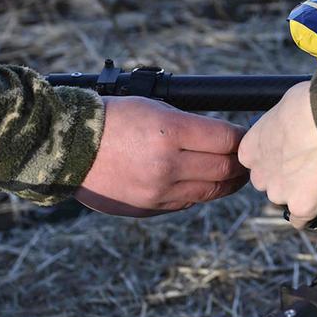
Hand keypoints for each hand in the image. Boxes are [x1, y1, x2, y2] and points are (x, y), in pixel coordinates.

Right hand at [76, 97, 248, 216]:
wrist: (69, 147)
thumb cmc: (112, 118)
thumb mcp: (154, 108)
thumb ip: (189, 125)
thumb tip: (220, 138)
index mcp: (170, 132)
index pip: (225, 139)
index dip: (242, 138)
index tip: (247, 136)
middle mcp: (168, 164)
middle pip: (224, 168)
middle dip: (240, 163)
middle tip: (247, 158)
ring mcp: (158, 190)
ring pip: (209, 191)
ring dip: (226, 182)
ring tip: (232, 174)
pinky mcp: (148, 208)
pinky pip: (186, 202)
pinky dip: (200, 193)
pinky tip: (202, 183)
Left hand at [240, 81, 316, 226]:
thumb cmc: (307, 106)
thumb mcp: (281, 110)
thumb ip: (278, 127)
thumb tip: (288, 124)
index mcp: (249, 151)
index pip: (258, 164)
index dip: (276, 158)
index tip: (289, 153)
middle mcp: (260, 175)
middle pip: (271, 184)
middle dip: (286, 177)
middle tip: (308, 162)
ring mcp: (280, 193)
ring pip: (287, 198)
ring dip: (300, 191)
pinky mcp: (301, 207)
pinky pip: (301, 219)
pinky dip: (309, 213)